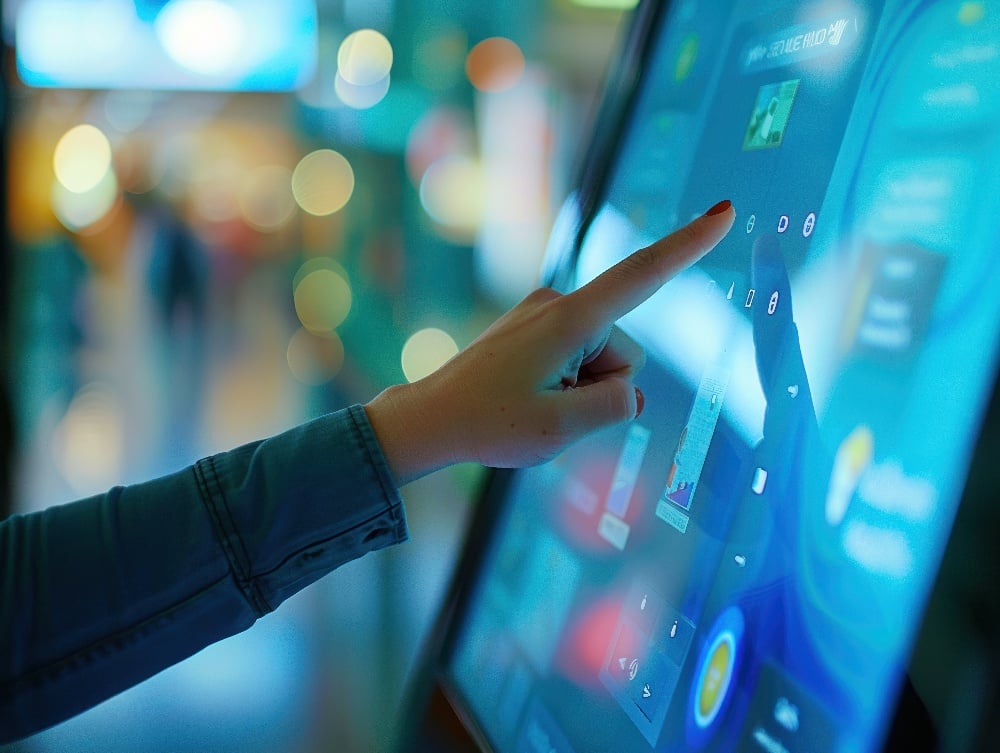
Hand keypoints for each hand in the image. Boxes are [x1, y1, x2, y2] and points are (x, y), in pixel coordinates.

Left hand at [365, 200, 735, 483]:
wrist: (429, 420)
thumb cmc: (488, 425)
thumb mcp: (560, 430)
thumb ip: (614, 407)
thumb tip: (632, 390)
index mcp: (567, 321)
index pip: (641, 276)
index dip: (688, 246)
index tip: (726, 211)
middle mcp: (557, 305)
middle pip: (623, 350)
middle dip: (602, 386)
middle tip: (547, 407)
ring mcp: (544, 313)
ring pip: (602, 358)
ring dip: (581, 388)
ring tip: (532, 402)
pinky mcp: (536, 325)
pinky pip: (578, 356)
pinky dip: (567, 382)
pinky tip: (527, 395)